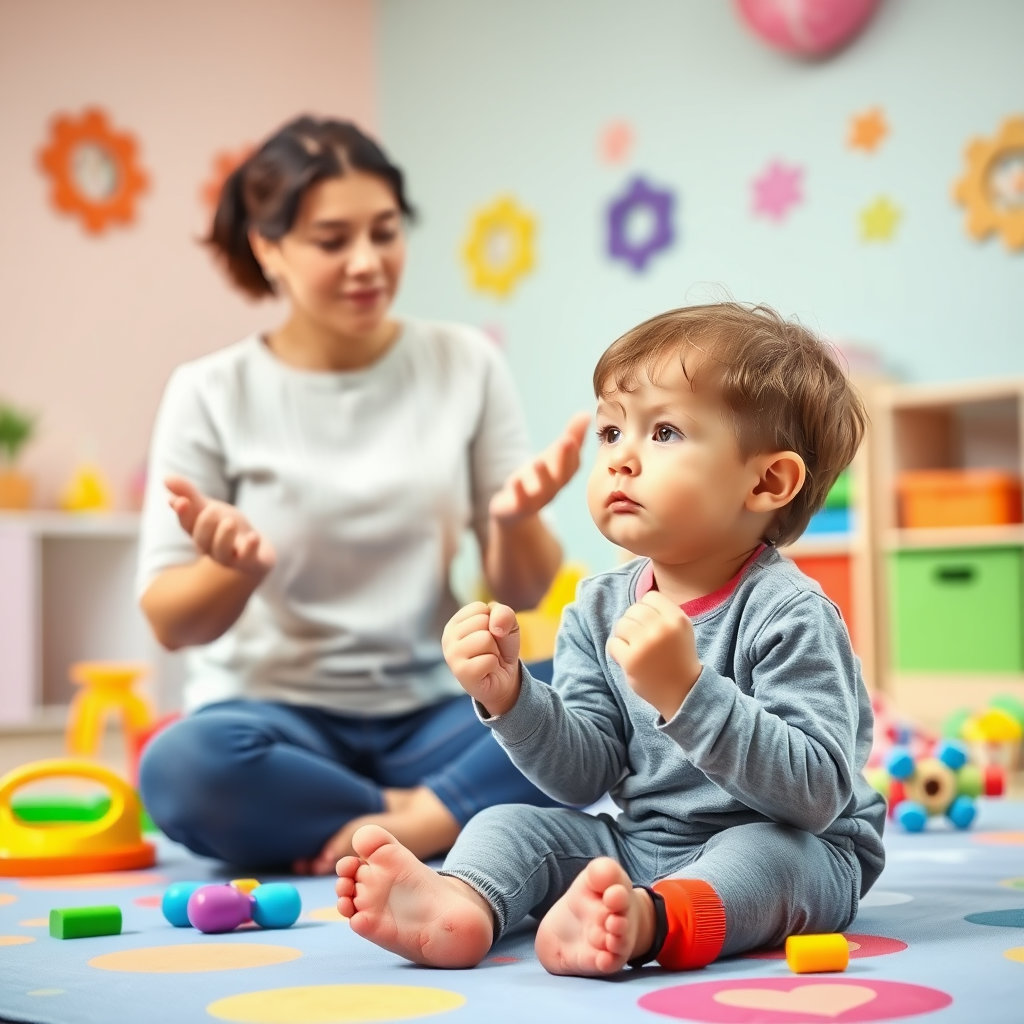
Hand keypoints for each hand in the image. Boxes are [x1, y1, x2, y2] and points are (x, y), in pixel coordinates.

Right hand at [165, 475, 275, 577]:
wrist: (257, 551)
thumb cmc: (227, 528)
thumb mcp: (209, 508)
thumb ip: (189, 494)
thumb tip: (166, 477)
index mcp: (200, 533)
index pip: (187, 525)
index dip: (183, 514)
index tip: (181, 501)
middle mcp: (213, 548)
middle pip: (203, 540)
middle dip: (205, 524)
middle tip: (213, 509)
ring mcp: (232, 557)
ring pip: (222, 553)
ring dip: (224, 537)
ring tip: (229, 522)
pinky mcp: (252, 562)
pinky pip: (249, 559)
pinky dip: (250, 548)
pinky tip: (253, 536)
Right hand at [441, 601, 521, 716]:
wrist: (504, 679)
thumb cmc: (501, 648)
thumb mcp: (508, 624)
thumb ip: (504, 613)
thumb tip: (495, 627)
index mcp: (455, 622)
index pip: (479, 608)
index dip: (493, 621)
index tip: (490, 635)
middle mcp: (448, 637)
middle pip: (482, 622)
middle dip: (494, 637)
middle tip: (490, 650)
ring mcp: (451, 655)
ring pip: (485, 639)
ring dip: (494, 651)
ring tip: (488, 659)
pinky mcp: (460, 672)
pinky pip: (488, 660)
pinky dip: (494, 664)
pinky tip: (486, 670)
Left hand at [489, 411, 589, 522]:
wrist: (514, 510)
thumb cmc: (539, 479)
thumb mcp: (553, 457)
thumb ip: (571, 437)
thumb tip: (586, 414)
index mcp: (562, 476)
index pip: (573, 464)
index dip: (574, 450)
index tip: (576, 432)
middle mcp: (552, 489)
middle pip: (562, 475)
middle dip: (565, 458)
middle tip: (567, 440)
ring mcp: (535, 500)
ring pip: (542, 491)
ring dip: (542, 476)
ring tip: (539, 461)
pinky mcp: (516, 507)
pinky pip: (519, 502)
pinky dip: (518, 492)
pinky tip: (514, 480)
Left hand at [606, 591, 701, 720]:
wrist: (683, 692)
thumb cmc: (678, 658)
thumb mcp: (681, 629)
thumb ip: (664, 612)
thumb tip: (638, 601)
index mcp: (677, 619)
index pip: (650, 596)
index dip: (647, 609)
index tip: (651, 624)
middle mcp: (662, 628)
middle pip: (633, 609)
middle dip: (634, 622)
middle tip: (640, 638)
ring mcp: (646, 643)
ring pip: (621, 624)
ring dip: (624, 636)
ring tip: (635, 648)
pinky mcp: (632, 659)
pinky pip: (613, 643)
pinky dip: (617, 650)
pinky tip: (629, 658)